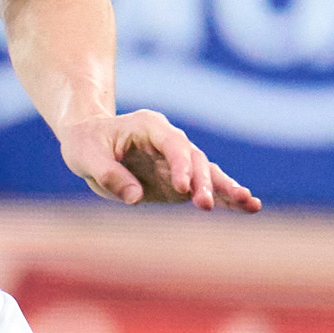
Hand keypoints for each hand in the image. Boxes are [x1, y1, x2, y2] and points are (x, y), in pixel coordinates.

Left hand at [59, 108, 259, 211]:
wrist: (87, 142)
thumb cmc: (84, 143)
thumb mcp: (85, 156)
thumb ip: (109, 175)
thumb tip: (135, 197)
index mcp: (150, 126)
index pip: (173, 144)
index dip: (180, 165)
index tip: (182, 188)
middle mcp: (170, 141)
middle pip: (195, 159)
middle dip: (203, 182)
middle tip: (204, 205)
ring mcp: (178, 162)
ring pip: (208, 173)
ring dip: (225, 189)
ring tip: (249, 203)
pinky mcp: (180, 182)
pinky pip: (206, 188)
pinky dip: (225, 198)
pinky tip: (249, 207)